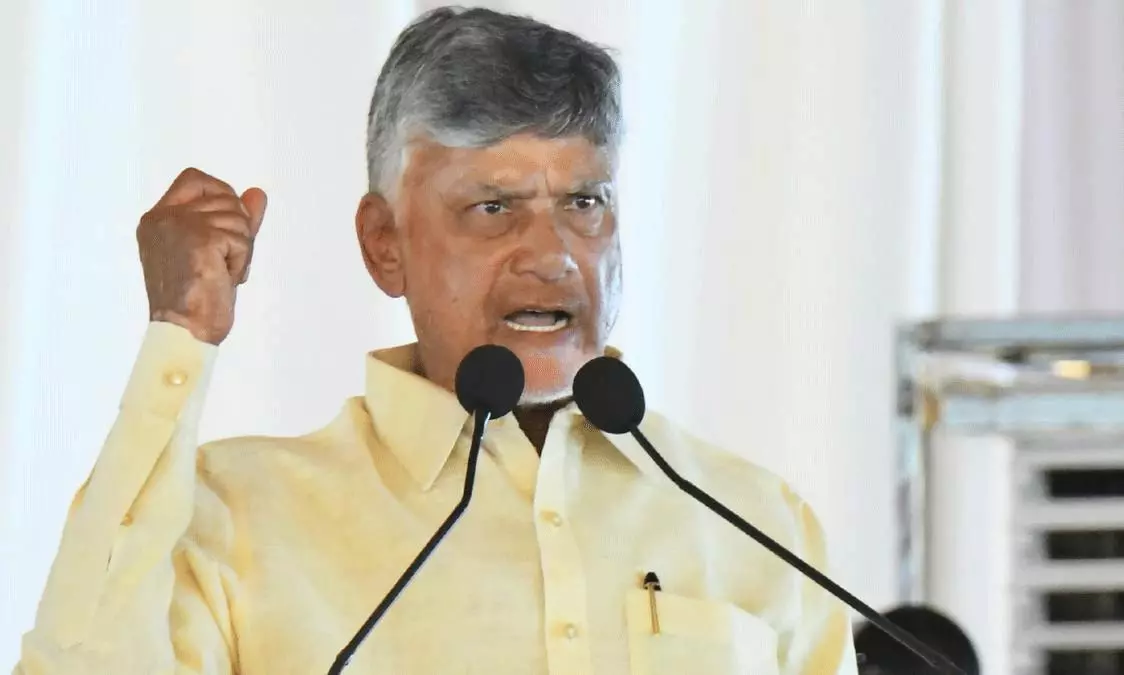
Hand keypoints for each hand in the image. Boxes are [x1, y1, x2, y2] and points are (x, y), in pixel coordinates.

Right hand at [136, 168, 266, 344]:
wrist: (184, 331)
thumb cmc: (197, 298)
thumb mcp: (216, 250)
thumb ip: (234, 219)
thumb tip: (258, 194)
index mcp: (157, 218)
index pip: (195, 179)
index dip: (221, 195)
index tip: (226, 227)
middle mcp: (164, 217)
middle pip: (226, 197)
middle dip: (237, 231)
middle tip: (223, 262)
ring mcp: (181, 225)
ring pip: (238, 217)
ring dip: (240, 250)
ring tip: (220, 273)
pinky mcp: (201, 239)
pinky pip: (243, 239)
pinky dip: (241, 262)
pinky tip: (224, 279)